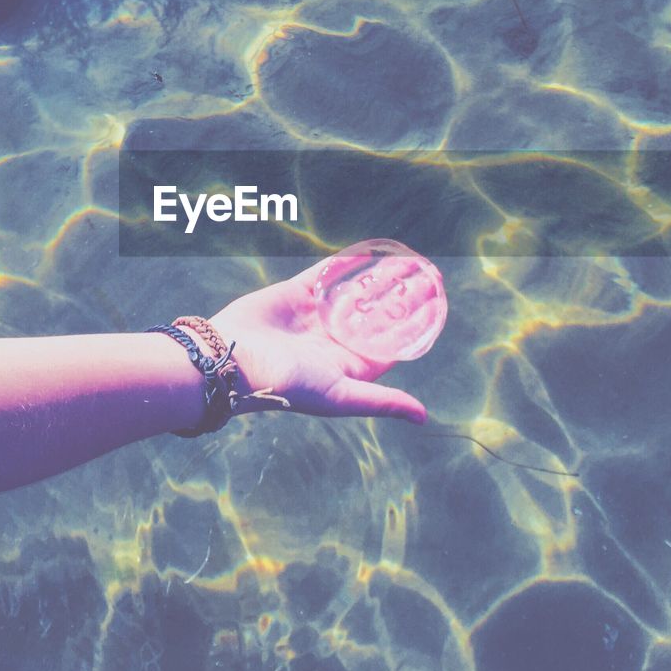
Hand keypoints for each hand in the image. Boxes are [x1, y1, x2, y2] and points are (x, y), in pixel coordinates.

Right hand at [209, 254, 428, 423]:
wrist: (234, 360)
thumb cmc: (289, 385)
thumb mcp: (342, 396)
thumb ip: (381, 401)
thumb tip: (424, 418)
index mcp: (348, 365)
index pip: (390, 343)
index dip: (413, 325)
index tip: (436, 303)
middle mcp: (333, 339)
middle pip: (376, 314)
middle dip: (402, 296)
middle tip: (429, 275)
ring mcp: (314, 315)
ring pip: (354, 291)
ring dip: (380, 278)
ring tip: (408, 260)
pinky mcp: (295, 293)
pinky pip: (325, 273)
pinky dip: (346, 263)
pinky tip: (369, 251)